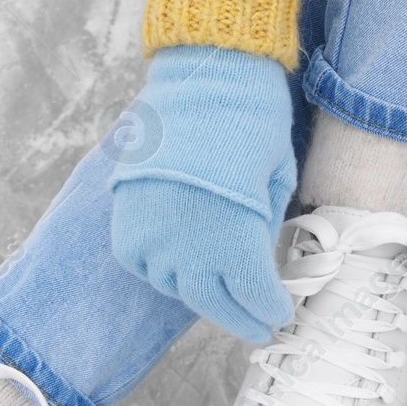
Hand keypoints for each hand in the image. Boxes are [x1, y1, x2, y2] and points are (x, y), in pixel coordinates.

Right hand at [109, 45, 296, 342]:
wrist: (202, 79)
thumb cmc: (253, 124)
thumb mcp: (277, 185)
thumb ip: (265, 231)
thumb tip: (259, 259)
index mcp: (235, 243)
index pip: (254, 298)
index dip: (270, 310)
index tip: (279, 315)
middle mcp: (188, 250)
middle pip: (213, 305)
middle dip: (239, 318)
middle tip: (256, 327)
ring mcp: (152, 238)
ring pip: (175, 287)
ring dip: (200, 293)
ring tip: (219, 291)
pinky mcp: (127, 224)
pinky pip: (143, 263)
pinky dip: (161, 269)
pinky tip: (180, 265)